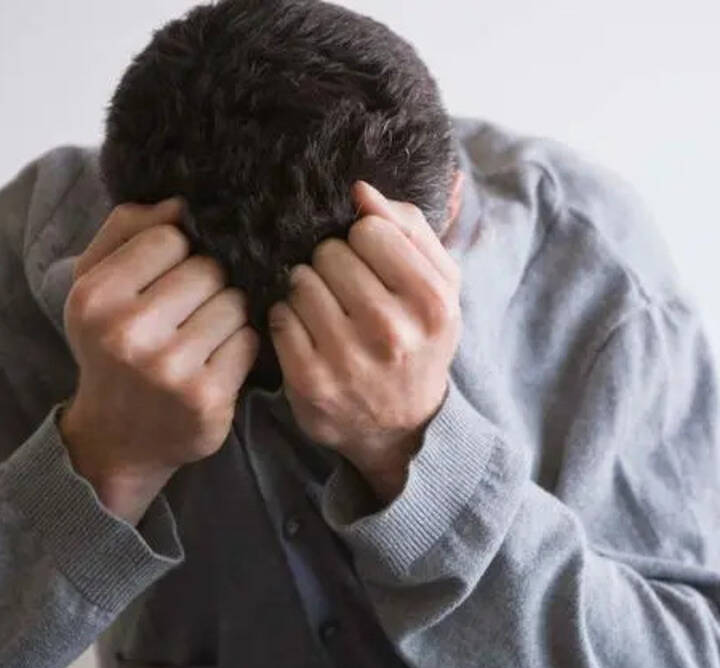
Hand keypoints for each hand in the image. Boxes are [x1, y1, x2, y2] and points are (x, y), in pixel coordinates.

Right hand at [60, 199, 258, 523]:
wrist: (117, 436)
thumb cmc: (111, 344)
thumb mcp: (96, 283)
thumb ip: (128, 229)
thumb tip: (180, 202)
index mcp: (95, 297)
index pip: (170, 236)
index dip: (181, 251)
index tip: (171, 274)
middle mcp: (128, 333)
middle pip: (208, 269)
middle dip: (210, 282)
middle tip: (193, 307)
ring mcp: (170, 369)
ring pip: (235, 303)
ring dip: (230, 313)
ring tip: (204, 332)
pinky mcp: (208, 398)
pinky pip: (251, 341)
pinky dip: (242, 345)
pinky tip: (219, 358)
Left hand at [268, 181, 461, 503]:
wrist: (403, 424)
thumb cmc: (420, 338)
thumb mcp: (439, 285)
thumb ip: (409, 228)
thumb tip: (360, 191)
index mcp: (431, 301)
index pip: (369, 230)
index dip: (364, 241)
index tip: (370, 264)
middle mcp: (392, 331)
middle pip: (331, 253)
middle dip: (333, 264)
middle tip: (345, 290)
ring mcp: (348, 358)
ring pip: (300, 281)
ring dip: (307, 289)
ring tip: (326, 309)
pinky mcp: (309, 381)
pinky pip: (280, 316)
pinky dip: (288, 318)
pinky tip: (308, 332)